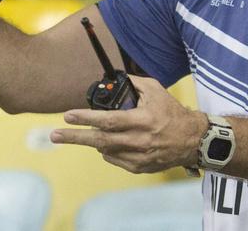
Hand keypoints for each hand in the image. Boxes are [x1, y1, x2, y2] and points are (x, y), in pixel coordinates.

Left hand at [49, 76, 207, 173]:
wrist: (193, 141)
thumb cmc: (172, 113)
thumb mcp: (155, 90)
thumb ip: (133, 83)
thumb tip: (113, 80)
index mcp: (142, 120)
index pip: (108, 120)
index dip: (85, 118)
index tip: (67, 116)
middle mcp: (139, 141)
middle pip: (100, 140)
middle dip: (74, 137)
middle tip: (54, 135)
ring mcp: (139, 157)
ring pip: (105, 150)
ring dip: (91, 141)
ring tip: (82, 133)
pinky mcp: (140, 167)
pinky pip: (114, 160)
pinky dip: (107, 151)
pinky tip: (107, 143)